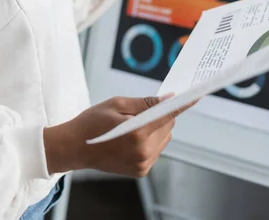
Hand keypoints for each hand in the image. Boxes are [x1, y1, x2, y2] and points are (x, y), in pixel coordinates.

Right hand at [43, 95, 189, 177]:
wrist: (75, 148)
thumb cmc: (92, 122)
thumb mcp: (117, 104)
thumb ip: (144, 103)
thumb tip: (166, 99)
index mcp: (137, 133)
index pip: (167, 115)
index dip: (181, 105)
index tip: (194, 97)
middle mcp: (143, 151)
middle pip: (168, 126)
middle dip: (160, 115)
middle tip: (139, 110)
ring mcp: (143, 163)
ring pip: (164, 138)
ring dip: (156, 128)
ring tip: (132, 126)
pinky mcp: (141, 171)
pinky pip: (156, 149)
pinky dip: (150, 140)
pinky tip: (131, 137)